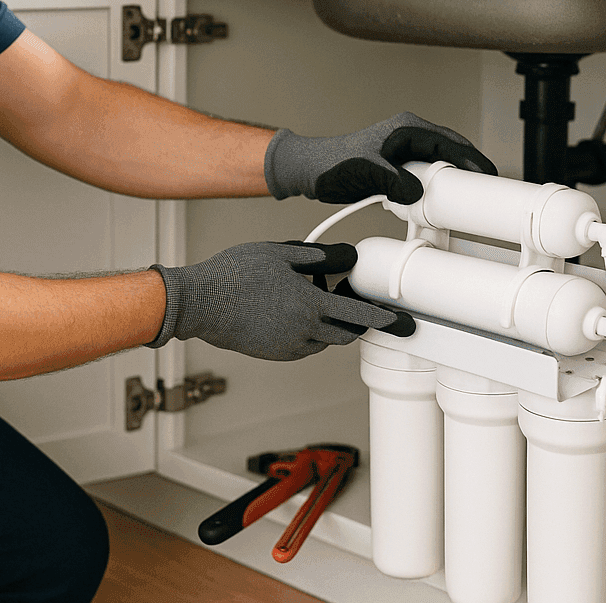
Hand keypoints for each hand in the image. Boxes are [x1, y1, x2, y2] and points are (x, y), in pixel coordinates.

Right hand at [147, 241, 396, 361]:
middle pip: (346, 334)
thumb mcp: (280, 253)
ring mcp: (287, 347)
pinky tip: (288, 309)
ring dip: (328, 324)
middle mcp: (302, 332)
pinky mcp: (272, 353)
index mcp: (309, 306)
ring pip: (323, 340)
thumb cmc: (235, 273)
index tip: (405, 325)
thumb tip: (348, 256)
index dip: (386, 321)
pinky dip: (306, 331)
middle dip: (354, 320)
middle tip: (347, 297)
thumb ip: (319, 257)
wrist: (199, 302)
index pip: (360, 317)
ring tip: (308, 295)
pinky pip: (302, 345)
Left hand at [264, 112, 495, 203]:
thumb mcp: (366, 171)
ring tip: (466, 200)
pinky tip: (438, 206)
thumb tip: (416, 192)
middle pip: (450, 153)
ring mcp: (404, 154)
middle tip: (485, 190)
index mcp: (406, 129)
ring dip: (450, 182)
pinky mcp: (398, 169)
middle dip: (468, 170)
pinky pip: (425, 179)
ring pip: (438, 167)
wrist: (311, 171)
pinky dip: (433, 191)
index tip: (488, 175)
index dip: (472, 159)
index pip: (450, 142)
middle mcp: (409, 138)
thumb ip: (392, 180)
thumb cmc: (332, 163)